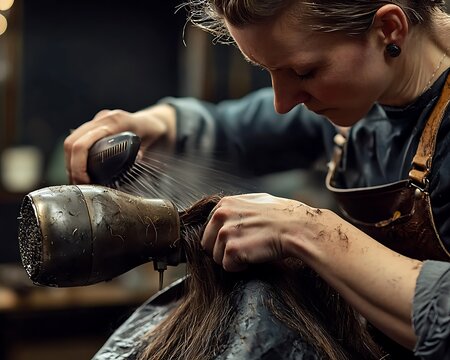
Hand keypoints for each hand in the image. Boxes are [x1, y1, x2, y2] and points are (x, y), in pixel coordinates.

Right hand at [64, 104, 175, 183]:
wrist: (158, 120)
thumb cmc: (157, 130)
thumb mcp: (156, 138)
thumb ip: (146, 148)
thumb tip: (136, 159)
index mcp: (117, 121)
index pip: (84, 142)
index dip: (79, 165)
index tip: (85, 182)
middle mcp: (104, 119)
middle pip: (72, 142)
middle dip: (71, 167)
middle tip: (80, 187)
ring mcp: (98, 122)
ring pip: (71, 142)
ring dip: (70, 164)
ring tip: (80, 184)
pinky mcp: (96, 128)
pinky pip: (78, 142)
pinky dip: (76, 159)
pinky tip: (82, 174)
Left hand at [201, 193, 320, 271]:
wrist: (297, 228)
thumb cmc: (282, 216)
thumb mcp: (256, 201)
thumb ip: (237, 207)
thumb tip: (225, 214)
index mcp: (225, 203)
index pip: (210, 228)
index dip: (222, 238)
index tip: (238, 241)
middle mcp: (221, 215)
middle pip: (208, 244)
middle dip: (223, 250)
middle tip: (244, 249)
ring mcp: (225, 232)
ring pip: (217, 257)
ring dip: (233, 259)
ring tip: (251, 251)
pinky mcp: (232, 249)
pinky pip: (228, 266)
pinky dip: (240, 267)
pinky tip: (254, 258)